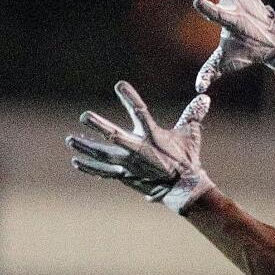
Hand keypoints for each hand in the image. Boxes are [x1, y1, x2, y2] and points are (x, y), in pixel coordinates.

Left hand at [67, 81, 213, 213]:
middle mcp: (139, 151)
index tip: (119, 84)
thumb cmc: (186, 159)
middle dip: (100, 126)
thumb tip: (205, 97)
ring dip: (86, 147)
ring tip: (70, 139)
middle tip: (85, 116)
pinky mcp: (125, 175)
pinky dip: (90, 167)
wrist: (182, 189)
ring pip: (104, 156)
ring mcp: (130, 165)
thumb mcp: (190, 135)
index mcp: (154, 137)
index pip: (141, 112)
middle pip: (116, 136)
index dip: (131, 98)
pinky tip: (76, 161)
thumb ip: (193, 114)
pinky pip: (104, 172)